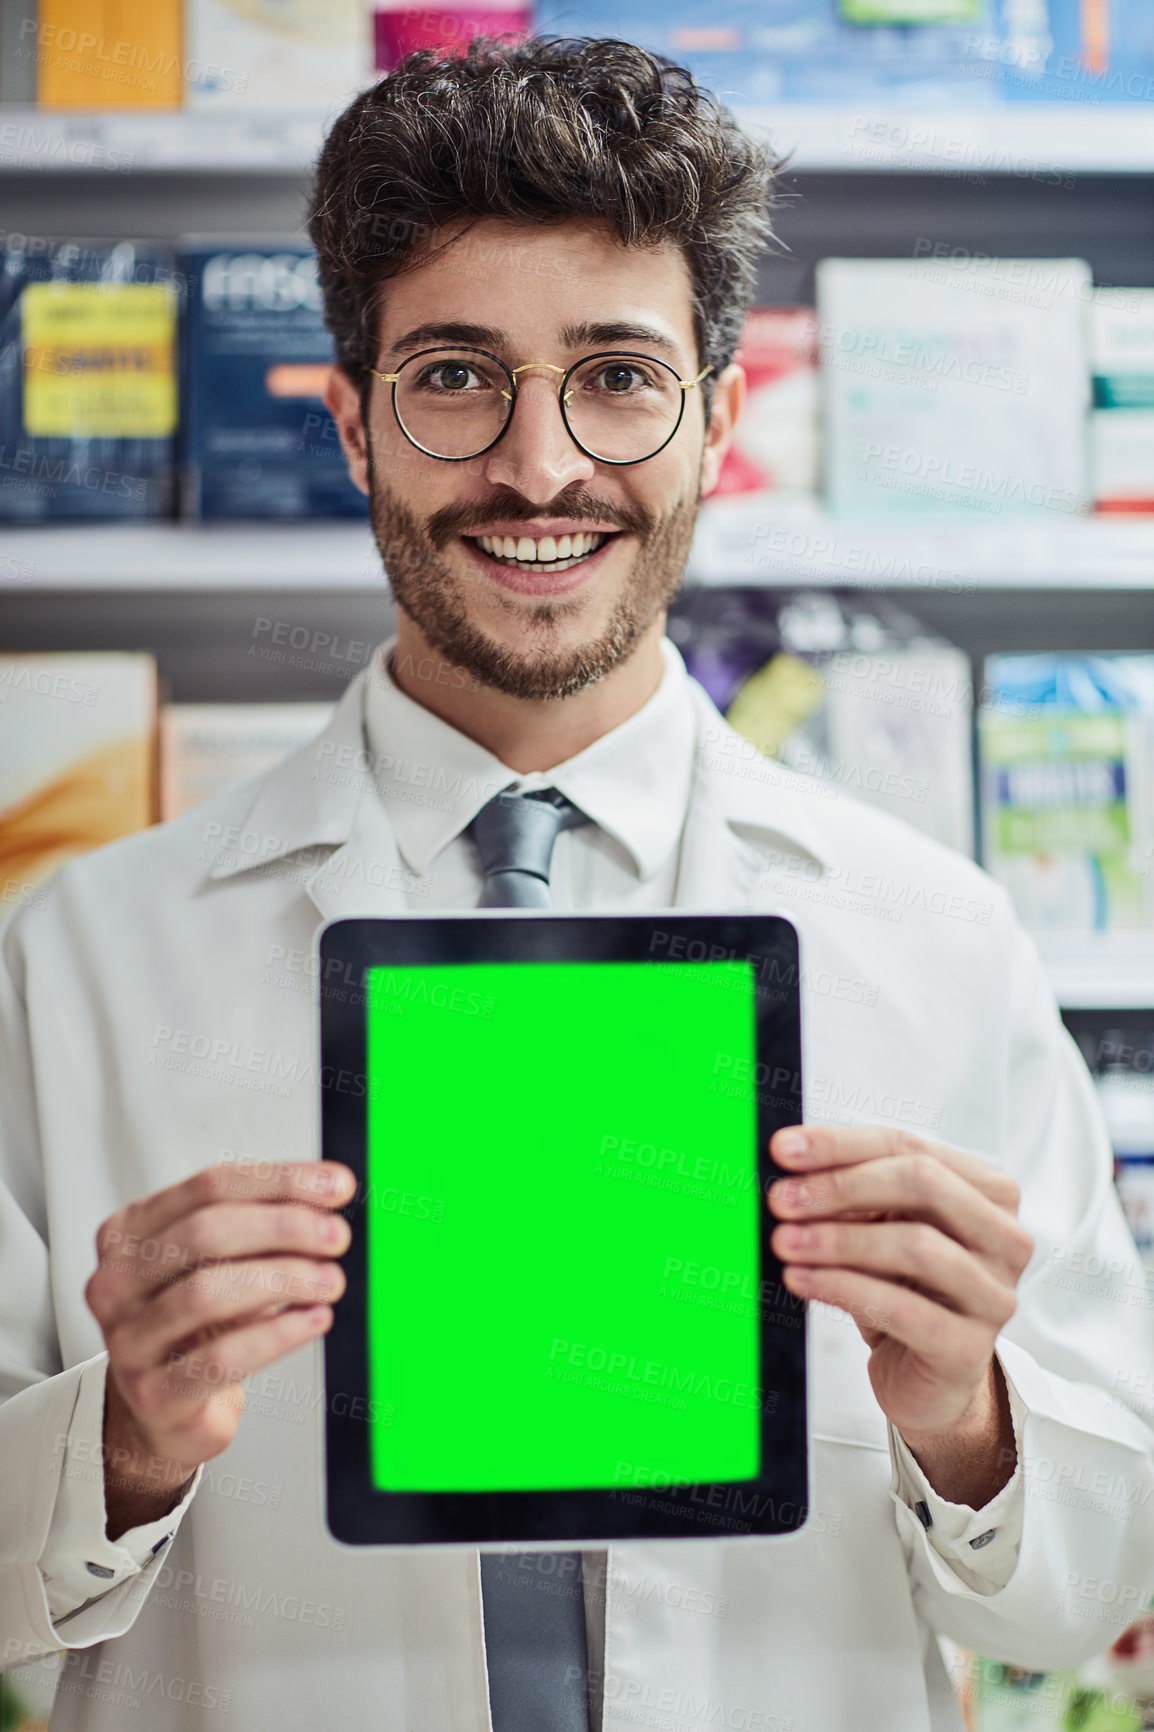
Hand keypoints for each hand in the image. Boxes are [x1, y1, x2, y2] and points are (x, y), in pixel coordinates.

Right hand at [86, 1159, 353, 1536]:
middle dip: (284, 1228)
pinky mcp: (154, 1396)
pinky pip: (223, 1358)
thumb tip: (328, 1194)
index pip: (209, 1186)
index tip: (335, 1186)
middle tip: (336, 1236)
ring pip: (209, 1293)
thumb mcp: (218, 1264)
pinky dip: (279, 1334)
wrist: (163, 1411)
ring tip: (330, 1281)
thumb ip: (260, 1223)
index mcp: (128, 1233)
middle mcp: (116, 1282)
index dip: (280, 1181)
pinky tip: (313, 1320)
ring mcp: (128, 1341)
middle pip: (205, 1233)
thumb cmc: (195, 1326)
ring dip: (285, 1279)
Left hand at [768, 1126, 1032, 1502]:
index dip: (842, 1144)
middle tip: (783, 1199)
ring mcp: (994, 1294)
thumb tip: (792, 1166)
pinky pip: (903, 1309)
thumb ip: (852, 1193)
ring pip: (916, 1245)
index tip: (784, 1149)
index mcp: (988, 1192)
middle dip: (842, 1186)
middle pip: (923, 1183)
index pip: (911, 1147)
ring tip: (785, 1242)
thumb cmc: (903, 1290)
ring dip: (838, 1240)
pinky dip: (843, 1288)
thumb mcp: (880, 1229)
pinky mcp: (969, 1349)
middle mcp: (1004, 1237)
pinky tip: (802, 1279)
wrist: (923, 1377)